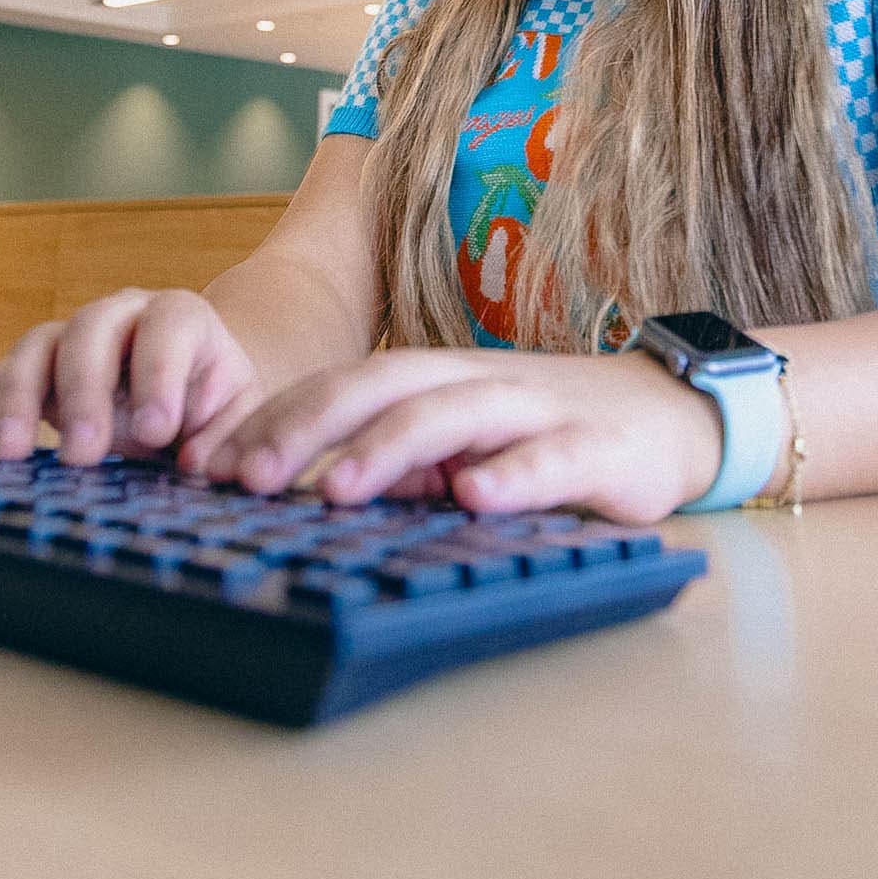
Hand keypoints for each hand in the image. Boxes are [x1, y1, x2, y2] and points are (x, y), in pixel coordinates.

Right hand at [0, 287, 262, 463]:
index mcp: (179, 317)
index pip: (167, 326)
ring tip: (14, 456)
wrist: (192, 384)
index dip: (160, 373)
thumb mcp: (239, 412)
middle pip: (90, 331)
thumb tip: (197, 464)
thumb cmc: (216, 400)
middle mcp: (118, 316)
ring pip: (33, 349)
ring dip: (20, 400)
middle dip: (83, 390)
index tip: (158, 430)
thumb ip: (225, 433)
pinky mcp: (30, 372)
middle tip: (84, 451)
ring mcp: (67, 340)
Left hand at [183, 347, 724, 523]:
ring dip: (390, 451)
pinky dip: (512, 475)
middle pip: (379, 387)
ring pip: (452, 416)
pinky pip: (549, 459)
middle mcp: (476, 383)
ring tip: (335, 491)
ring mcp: (535, 410)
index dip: (275, 420)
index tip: (207, 463)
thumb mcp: (462, 441)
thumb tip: (304, 492)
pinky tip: (474, 499)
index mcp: (436, 379)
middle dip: (304, 428)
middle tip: (239, 476)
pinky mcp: (594, 448)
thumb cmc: (548, 431)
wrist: (670, 412)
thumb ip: (399, 460)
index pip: (341, 388)